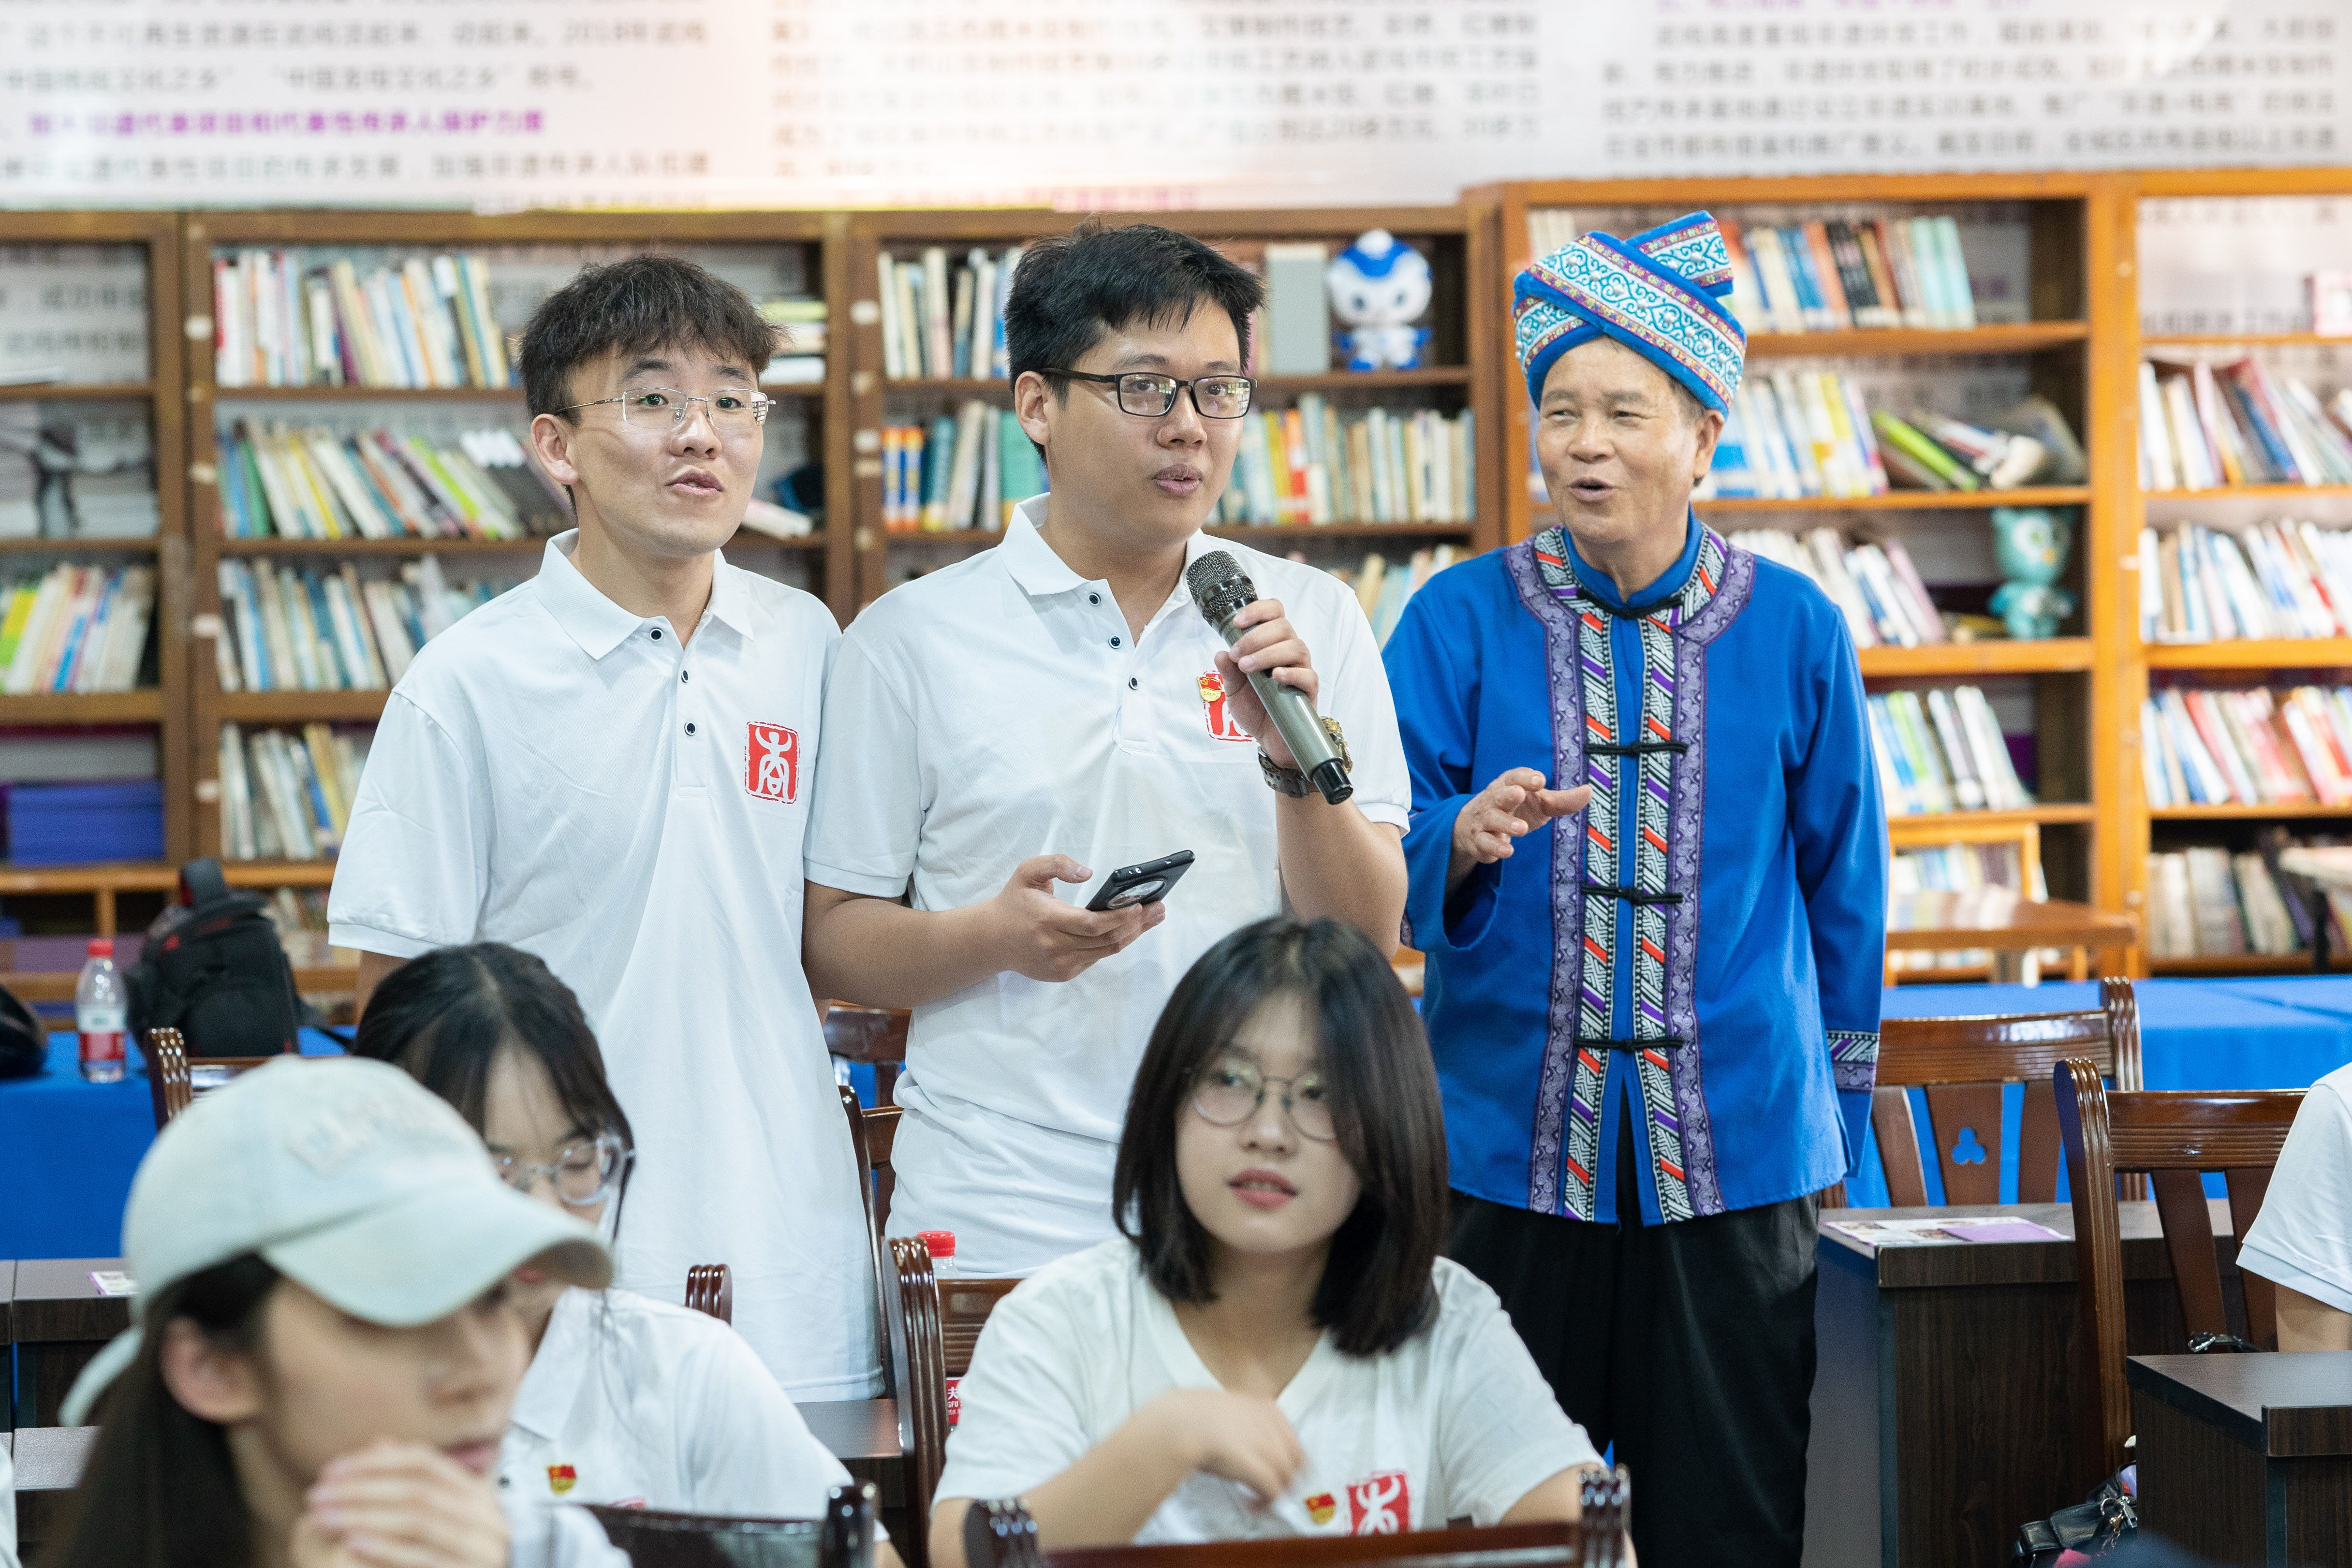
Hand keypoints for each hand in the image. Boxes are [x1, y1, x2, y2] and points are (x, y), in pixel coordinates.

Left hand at [293, 1441, 507, 1567]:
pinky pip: (425, 1557)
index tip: (329, 1470)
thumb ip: (410, 1483)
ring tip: (322, 1518)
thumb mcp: (434, 1516)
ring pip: (419, 1519)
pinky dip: (386, 1548)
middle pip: (417, 1488)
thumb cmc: (446, 1557)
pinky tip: (352, 1542)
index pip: (424, 1461)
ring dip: (364, 1516)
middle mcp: (485, 1514)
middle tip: (315, 1495)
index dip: (374, 1462)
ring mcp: (482, 1546)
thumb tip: (378, 1443)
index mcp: (476, 1492)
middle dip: (360, 1489)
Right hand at [982, 854, 1163, 982]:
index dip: (1119, 917)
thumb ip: (1057, 864)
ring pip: (1106, 951)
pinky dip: (1114, 943)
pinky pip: (1096, 958)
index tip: (1139, 904)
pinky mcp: (1063, 973)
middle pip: (1106, 939)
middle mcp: (1054, 946)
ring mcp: (1059, 964)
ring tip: (1152, 917)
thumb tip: (1088, 873)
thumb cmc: (1014, 901)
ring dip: (1132, 935)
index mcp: (1046, 919)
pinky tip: (1129, 930)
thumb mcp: (1028, 871)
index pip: (1091, 923)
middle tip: (1159, 908)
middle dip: (1137, 924)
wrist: (991, 940)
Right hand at [1146, 1388, 1304, 1507]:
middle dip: (1288, 1476)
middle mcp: (1273, 1427)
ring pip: (1287, 1477)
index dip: (1288, 1455)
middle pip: (1296, 1458)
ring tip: (1263, 1499)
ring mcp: (1269, 1448)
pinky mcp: (1261, 1470)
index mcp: (1266, 1408)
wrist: (1181, 1424)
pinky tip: (1254, 1504)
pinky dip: (1266, 1502)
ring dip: (1276, 1491)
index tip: (1282, 1466)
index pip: (1292, 1436)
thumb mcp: (1225, 1408)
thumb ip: (1242, 1420)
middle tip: (1276, 1486)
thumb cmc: (1193, 1416)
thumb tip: (1240, 1434)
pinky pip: (1273, 1492)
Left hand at [1212, 598, 1316, 769]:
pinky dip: (1292, 674)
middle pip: (1283, 627)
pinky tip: (1276, 677)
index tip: (1237, 622)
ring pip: (1295, 647)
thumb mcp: (1233, 689)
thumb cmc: (1255, 707)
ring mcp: (1301, 669)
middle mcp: (1289, 651)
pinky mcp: (1309, 690)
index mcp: (1272, 643)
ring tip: (1248, 667)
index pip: (1274, 613)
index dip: (1258, 610)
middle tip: (1237, 655)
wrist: (1269, 738)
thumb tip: (1220, 654)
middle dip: (1255, 637)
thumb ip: (1228, 670)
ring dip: (1268, 654)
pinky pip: (1308, 675)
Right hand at [1448, 768, 1590, 891]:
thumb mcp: (1539, 804)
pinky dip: (1495, 847)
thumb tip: (1589, 791)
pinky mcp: (1479, 840)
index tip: (1539, 780)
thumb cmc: (1515, 809)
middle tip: (1519, 794)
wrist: (1474, 826)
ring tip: (1522, 829)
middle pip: (1499, 794)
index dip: (1525, 777)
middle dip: (1509, 794)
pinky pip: (1484, 842)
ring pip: (1491, 819)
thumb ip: (1562, 800)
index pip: (1514, 776)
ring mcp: (1485, 820)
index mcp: (1509, 785)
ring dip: (1506, 823)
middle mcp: (1494, 800)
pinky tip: (1508, 850)